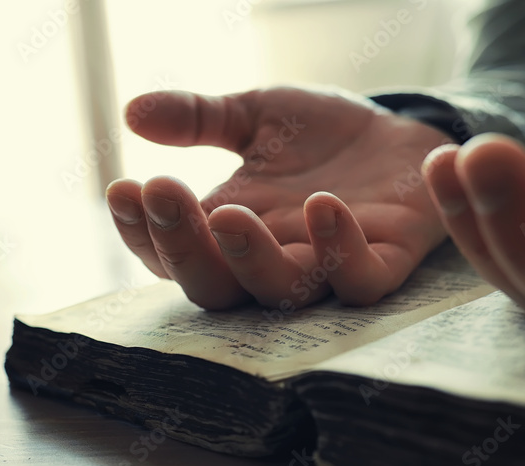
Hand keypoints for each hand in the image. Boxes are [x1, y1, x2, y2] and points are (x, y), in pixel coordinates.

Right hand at [105, 87, 453, 309]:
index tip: (121, 188)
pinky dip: (339, 253)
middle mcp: (270, 259)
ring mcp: (325, 265)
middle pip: (214, 288)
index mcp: (228, 231)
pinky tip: (322, 205)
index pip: (171, 253)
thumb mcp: (256, 114)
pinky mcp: (384, 260)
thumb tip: (132, 112)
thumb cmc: (322, 136)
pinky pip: (360, 281)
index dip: (141, 231)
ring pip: (280, 293)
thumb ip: (199, 117)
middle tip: (163, 193)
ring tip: (228, 214)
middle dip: (183, 247)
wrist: (403, 131)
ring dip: (251, 259)